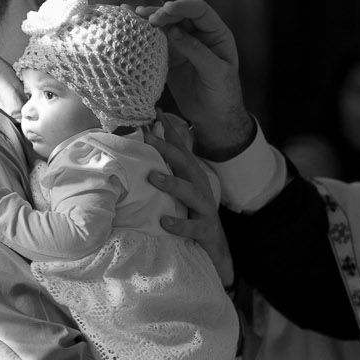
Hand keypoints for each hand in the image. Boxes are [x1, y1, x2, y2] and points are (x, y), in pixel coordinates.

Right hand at [136, 0, 255, 160]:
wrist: (214, 117)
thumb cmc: (223, 94)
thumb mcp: (215, 72)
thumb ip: (196, 51)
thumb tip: (173, 31)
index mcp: (217, 34)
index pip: (201, 11)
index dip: (184, 6)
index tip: (166, 9)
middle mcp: (200, 34)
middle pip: (179, 14)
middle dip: (163, 13)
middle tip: (147, 18)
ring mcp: (183, 43)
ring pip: (165, 25)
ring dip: (150, 19)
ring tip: (134, 15)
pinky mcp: (170, 55)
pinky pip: (157, 40)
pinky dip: (144, 33)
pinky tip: (131, 25)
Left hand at [146, 113, 234, 287]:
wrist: (216, 248)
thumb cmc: (193, 215)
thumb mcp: (181, 190)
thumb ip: (167, 171)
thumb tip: (142, 151)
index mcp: (192, 177)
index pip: (180, 149)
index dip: (169, 130)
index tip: (155, 112)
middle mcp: (199, 188)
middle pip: (184, 164)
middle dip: (167, 149)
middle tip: (147, 137)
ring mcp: (204, 208)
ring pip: (189, 192)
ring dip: (171, 183)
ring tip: (153, 176)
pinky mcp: (205, 229)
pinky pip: (192, 226)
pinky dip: (179, 224)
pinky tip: (164, 222)